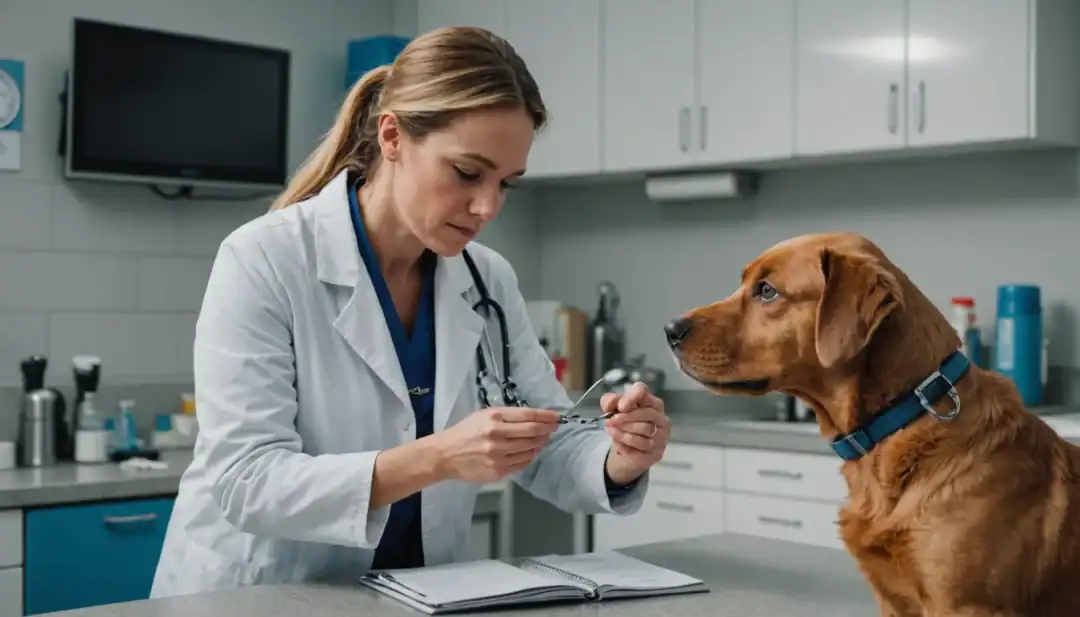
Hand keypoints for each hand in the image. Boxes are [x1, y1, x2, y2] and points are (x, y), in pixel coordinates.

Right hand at [433, 406, 560, 483]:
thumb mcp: (484, 415)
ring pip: (530, 448)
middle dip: (546, 430)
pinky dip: (530, 456)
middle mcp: (497, 435)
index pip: (528, 415)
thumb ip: (508, 416)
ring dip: (540, 443)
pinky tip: (530, 452)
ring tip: (541, 440)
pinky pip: (522, 463)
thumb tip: (534, 419)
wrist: (446, 454)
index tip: (556, 417)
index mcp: (494, 417)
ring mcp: (498, 455)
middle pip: (533, 432)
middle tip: (552, 429)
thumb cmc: (466, 432)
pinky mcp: (498, 470)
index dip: (546, 416)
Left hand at [600, 382, 670, 485]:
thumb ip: (611, 402)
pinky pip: (641, 446)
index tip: (620, 406)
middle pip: (648, 413)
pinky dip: (626, 444)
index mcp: (651, 402)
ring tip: (611, 431)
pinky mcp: (657, 452)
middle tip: (610, 421)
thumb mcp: (612, 410)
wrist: (626, 450)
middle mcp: (661, 418)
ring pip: (645, 430)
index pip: (644, 391)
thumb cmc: (623, 425)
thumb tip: (615, 404)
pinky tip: (618, 443)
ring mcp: (662, 436)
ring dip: (624, 431)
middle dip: (626, 417)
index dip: (632, 396)